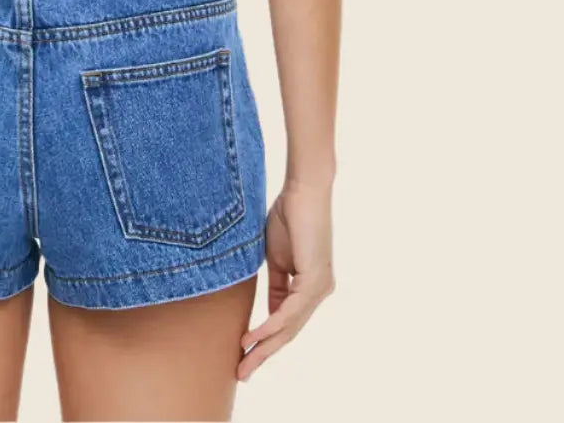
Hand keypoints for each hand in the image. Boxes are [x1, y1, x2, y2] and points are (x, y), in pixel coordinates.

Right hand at [238, 180, 334, 380]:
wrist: (303, 190)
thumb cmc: (289, 216)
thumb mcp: (275, 257)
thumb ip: (274, 284)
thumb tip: (267, 311)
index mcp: (309, 287)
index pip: (285, 322)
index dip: (264, 340)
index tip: (243, 353)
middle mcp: (319, 292)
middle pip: (288, 333)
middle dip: (263, 354)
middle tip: (243, 374)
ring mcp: (320, 288)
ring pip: (289, 328)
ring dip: (264, 348)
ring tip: (244, 363)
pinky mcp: (315, 280)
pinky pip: (290, 312)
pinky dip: (270, 326)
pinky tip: (254, 339)